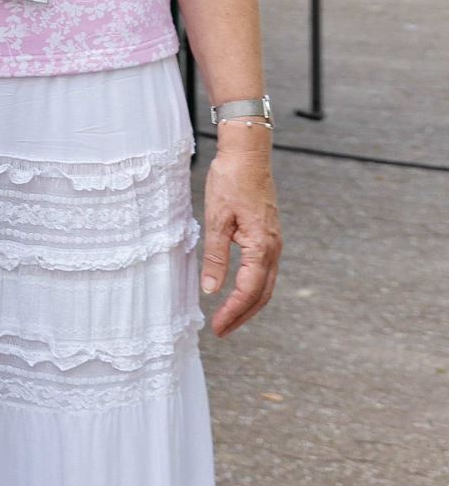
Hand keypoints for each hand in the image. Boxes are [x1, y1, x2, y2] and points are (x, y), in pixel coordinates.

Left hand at [200, 137, 280, 336]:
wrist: (248, 155)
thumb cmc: (230, 181)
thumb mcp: (216, 218)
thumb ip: (215, 256)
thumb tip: (211, 289)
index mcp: (261, 247)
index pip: (249, 291)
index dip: (233, 312)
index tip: (218, 328)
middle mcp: (273, 249)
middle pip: (262, 294)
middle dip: (242, 315)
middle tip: (222, 331)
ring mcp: (274, 243)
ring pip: (266, 284)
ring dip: (249, 304)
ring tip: (229, 317)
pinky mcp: (269, 236)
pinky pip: (266, 270)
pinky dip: (254, 287)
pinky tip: (240, 290)